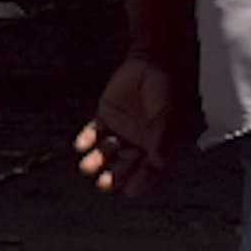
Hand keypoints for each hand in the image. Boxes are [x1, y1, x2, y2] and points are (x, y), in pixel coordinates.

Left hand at [75, 54, 190, 197]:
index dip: (140, 182)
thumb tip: (159, 164)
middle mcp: (139, 142)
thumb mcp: (168, 119)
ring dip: (97, 161)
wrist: (154, 59)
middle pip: (124, 166)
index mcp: (158, 146)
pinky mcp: (106, 116)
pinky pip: (94, 132)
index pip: (148, 171)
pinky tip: (81, 146)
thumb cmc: (168, 90)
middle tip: (104, 184)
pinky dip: (86, 139)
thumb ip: (163, 142)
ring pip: (106, 152)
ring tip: (87, 167)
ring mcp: (122, 130)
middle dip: (114, 177)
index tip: (129, 191)